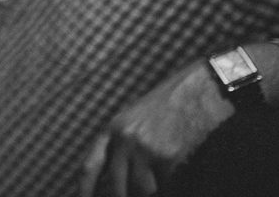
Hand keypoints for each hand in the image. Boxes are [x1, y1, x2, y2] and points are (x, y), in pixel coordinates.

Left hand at [80, 61, 234, 196]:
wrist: (193, 91)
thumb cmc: (165, 106)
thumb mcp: (134, 120)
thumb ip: (122, 145)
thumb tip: (118, 179)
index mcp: (114, 128)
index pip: (92, 164)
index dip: (84, 187)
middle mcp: (125, 139)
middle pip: (118, 187)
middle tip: (131, 194)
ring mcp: (146, 149)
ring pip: (143, 190)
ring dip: (152, 189)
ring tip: (159, 171)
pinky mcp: (167, 157)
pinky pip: (166, 184)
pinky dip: (169, 181)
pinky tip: (175, 165)